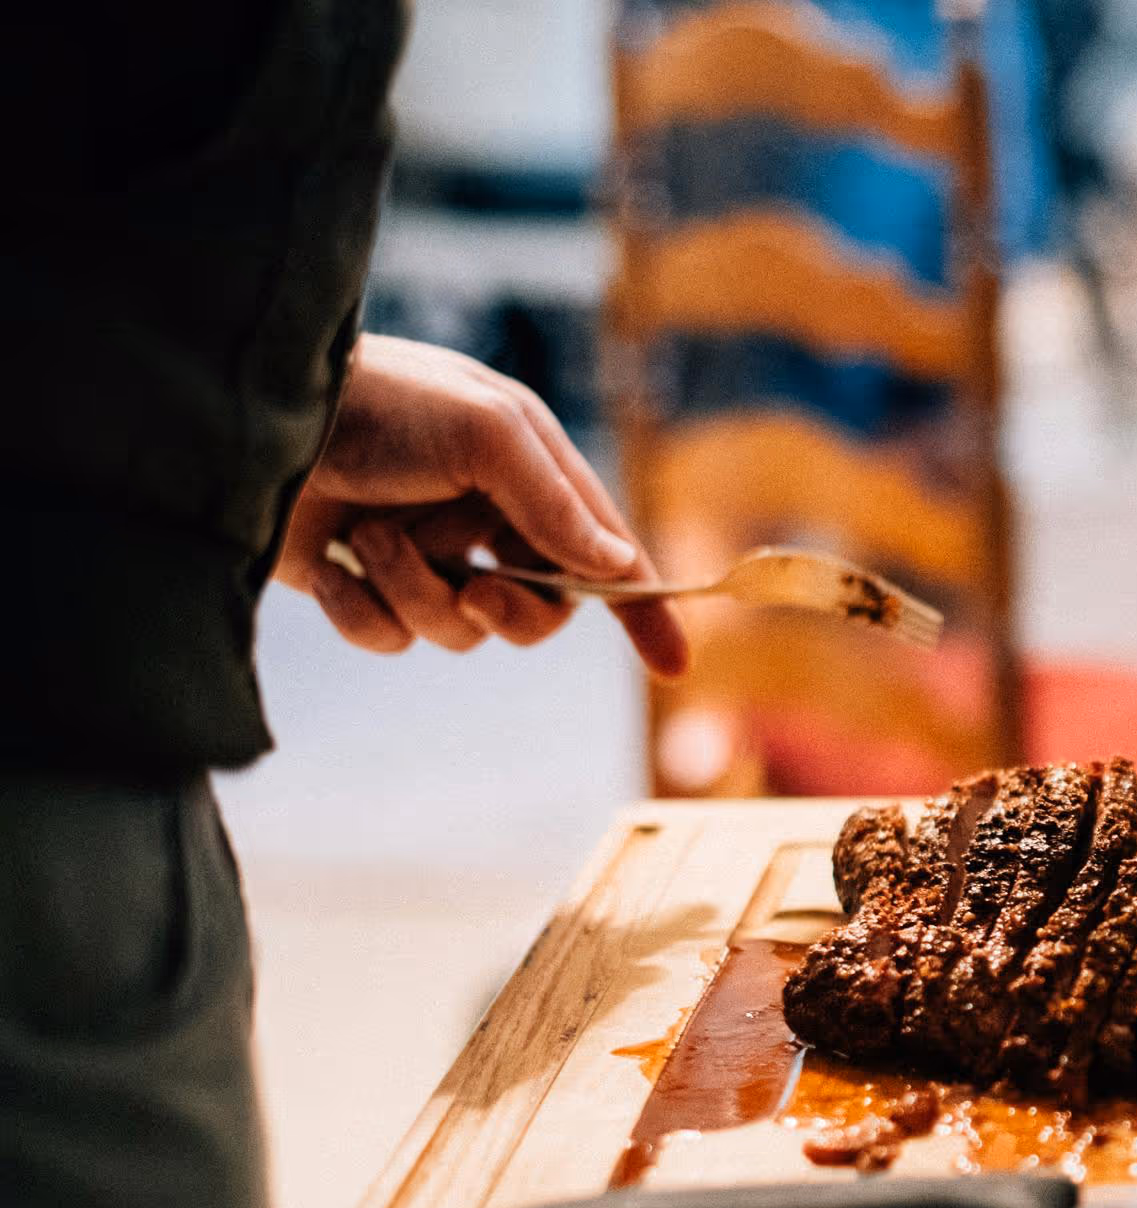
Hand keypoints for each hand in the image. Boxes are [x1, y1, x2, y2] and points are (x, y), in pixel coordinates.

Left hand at [273, 336, 688, 675]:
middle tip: (476, 588)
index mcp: (527, 474)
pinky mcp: (361, 584)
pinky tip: (329, 565)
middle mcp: (481, 518)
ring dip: (414, 592)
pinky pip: (390, 637)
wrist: (254, 419)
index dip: (641, 607)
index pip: (604, 552)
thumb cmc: (378, 404)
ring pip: (458, 629)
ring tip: (368, 538)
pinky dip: (361, 608)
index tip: (672, 663)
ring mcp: (422, 554)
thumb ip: (555, 503)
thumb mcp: (485, 434)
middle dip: (507, 609)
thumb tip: (617, 565)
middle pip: (538, 609)